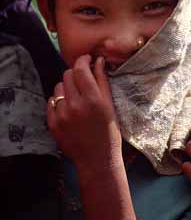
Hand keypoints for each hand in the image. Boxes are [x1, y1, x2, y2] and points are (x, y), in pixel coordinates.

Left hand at [47, 55, 121, 179]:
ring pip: (58, 87)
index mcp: (93, 99)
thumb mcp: (110, 105)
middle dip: (75, 73)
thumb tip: (98, 60)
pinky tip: (68, 108)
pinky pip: (51, 101)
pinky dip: (59, 101)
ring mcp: (62, 115)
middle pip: (67, 74)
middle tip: (83, 80)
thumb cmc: (108, 132)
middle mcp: (75, 105)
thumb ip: (102, 80)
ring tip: (76, 97)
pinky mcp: (53, 123)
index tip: (86, 60)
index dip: (83, 60)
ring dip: (67, 87)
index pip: (80, 68)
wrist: (97, 159)